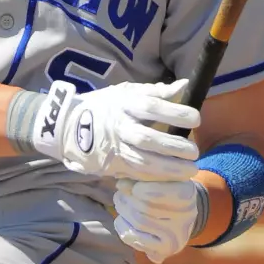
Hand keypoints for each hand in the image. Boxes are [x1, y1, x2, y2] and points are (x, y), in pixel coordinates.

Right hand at [31, 78, 199, 181]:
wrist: (68, 127)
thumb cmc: (103, 106)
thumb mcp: (125, 92)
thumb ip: (156, 91)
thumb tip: (185, 85)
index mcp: (124, 104)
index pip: (153, 107)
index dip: (176, 113)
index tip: (196, 119)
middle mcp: (120, 127)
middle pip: (149, 138)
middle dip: (174, 146)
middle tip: (194, 151)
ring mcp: (115, 148)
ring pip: (144, 161)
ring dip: (169, 168)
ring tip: (190, 170)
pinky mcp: (112, 164)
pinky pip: (136, 173)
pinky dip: (156, 177)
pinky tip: (172, 178)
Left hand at [113, 176, 201, 263]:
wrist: (180, 221)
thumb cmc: (165, 192)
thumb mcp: (157, 180)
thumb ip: (140, 179)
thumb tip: (121, 185)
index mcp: (186, 194)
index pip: (156, 192)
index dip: (138, 189)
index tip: (133, 187)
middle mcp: (186, 217)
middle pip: (144, 207)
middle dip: (126, 199)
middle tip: (120, 194)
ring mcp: (176, 236)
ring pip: (139, 221)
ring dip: (123, 211)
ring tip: (120, 203)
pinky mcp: (164, 250)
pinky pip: (134, 237)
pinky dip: (122, 226)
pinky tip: (122, 219)